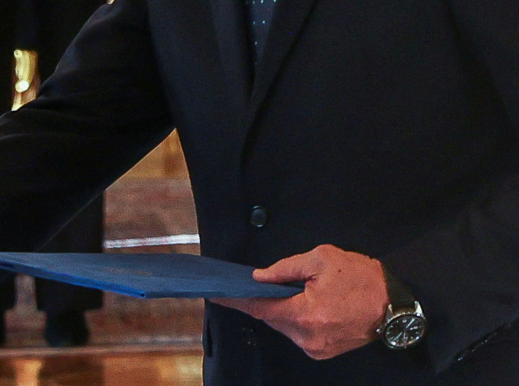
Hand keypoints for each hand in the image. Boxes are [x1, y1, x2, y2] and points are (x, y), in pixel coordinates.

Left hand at [215, 244, 387, 359]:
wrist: (395, 303)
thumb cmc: (361, 278)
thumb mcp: (320, 259)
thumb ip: (285, 268)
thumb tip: (260, 277)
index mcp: (306, 315)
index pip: (260, 309)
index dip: (236, 300)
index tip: (217, 294)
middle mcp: (309, 338)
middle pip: (271, 318)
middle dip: (265, 300)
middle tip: (265, 282)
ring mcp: (317, 348)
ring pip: (284, 326)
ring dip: (283, 309)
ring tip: (298, 291)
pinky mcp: (325, 352)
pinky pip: (298, 333)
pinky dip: (295, 318)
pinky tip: (306, 304)